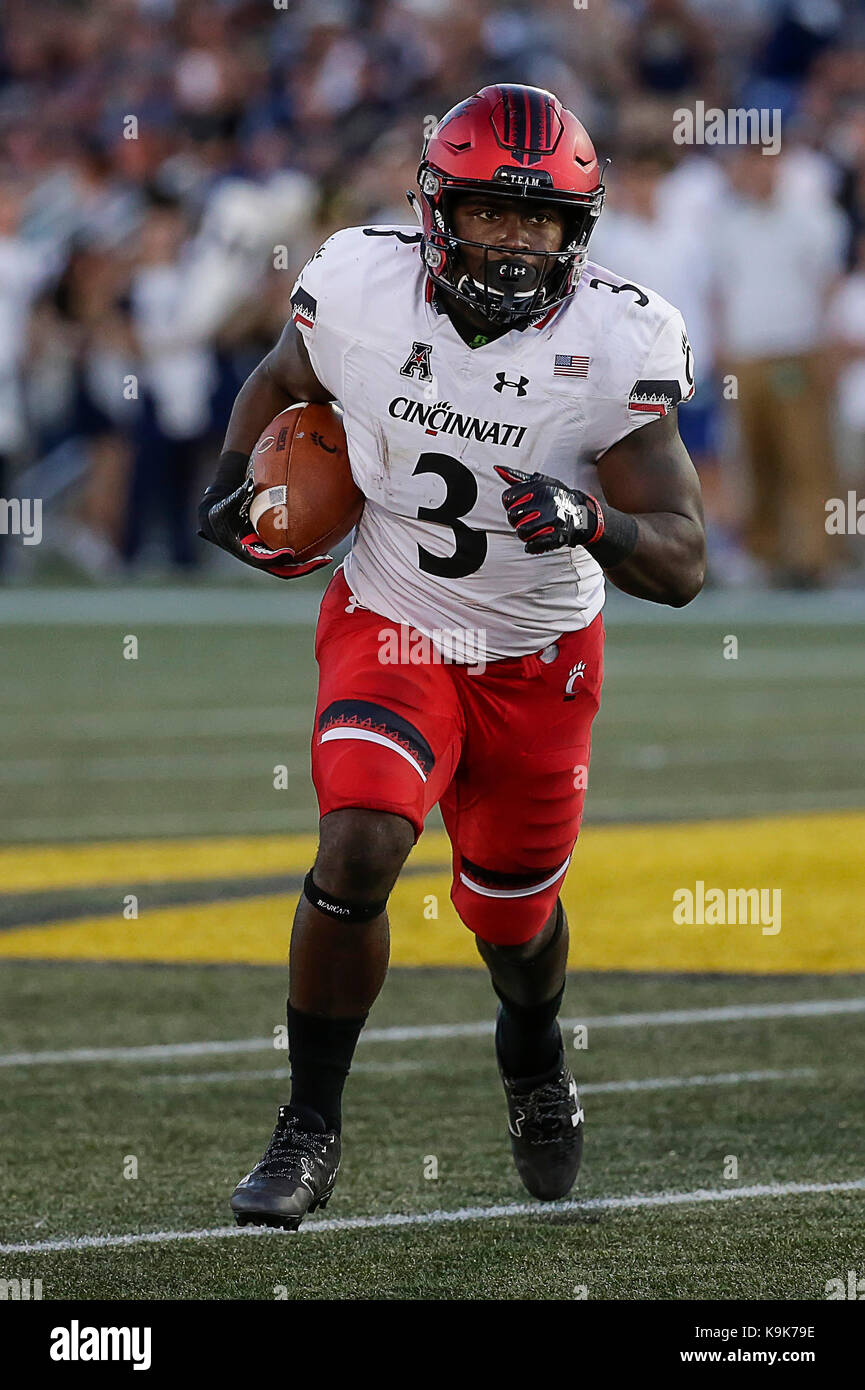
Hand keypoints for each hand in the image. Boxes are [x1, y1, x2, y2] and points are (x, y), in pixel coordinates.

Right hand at [198, 476, 331, 578]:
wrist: (218, 518)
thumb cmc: (221, 510)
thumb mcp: (226, 504)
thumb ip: (238, 496)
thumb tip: (249, 483)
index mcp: (244, 551)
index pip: (262, 559)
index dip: (276, 559)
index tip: (290, 554)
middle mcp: (257, 557)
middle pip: (281, 568)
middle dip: (301, 567)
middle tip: (321, 560)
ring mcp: (265, 556)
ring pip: (288, 565)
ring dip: (307, 563)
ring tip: (326, 558)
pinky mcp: (271, 550)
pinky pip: (289, 554)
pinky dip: (304, 553)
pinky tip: (321, 545)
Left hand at [495, 465, 604, 554]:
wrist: (581, 514)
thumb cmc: (557, 497)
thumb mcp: (540, 482)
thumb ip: (517, 477)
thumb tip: (498, 469)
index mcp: (539, 488)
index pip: (508, 498)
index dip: (510, 505)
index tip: (519, 506)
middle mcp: (546, 502)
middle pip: (512, 516)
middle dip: (516, 520)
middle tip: (527, 519)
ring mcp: (552, 519)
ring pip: (521, 531)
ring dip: (524, 533)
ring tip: (534, 529)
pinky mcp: (556, 536)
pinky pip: (533, 544)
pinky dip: (531, 546)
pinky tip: (535, 542)